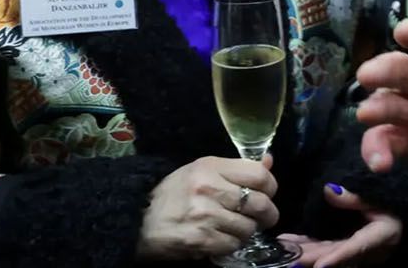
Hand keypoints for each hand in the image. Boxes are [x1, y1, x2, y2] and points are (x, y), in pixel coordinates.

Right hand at [136, 155, 279, 261]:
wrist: (137, 219)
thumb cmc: (172, 193)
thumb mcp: (201, 171)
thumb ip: (235, 168)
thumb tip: (269, 162)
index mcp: (210, 166)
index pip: (259, 175)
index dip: (271, 186)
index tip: (267, 193)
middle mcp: (209, 188)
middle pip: (260, 203)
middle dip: (268, 214)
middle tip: (264, 217)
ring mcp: (205, 216)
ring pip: (249, 228)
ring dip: (247, 231)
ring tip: (235, 227)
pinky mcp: (202, 240)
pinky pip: (233, 245)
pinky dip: (232, 244)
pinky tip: (221, 238)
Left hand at [277, 184, 401, 266]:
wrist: (400, 215)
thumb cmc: (393, 202)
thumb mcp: (379, 196)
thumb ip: (355, 197)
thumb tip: (328, 190)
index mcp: (381, 236)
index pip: (356, 247)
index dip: (338, 257)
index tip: (320, 265)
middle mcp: (369, 250)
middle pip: (337, 254)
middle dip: (311, 257)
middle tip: (287, 257)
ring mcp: (358, 251)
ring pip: (329, 253)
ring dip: (306, 252)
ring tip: (282, 249)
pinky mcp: (349, 248)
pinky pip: (328, 249)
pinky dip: (310, 247)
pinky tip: (292, 244)